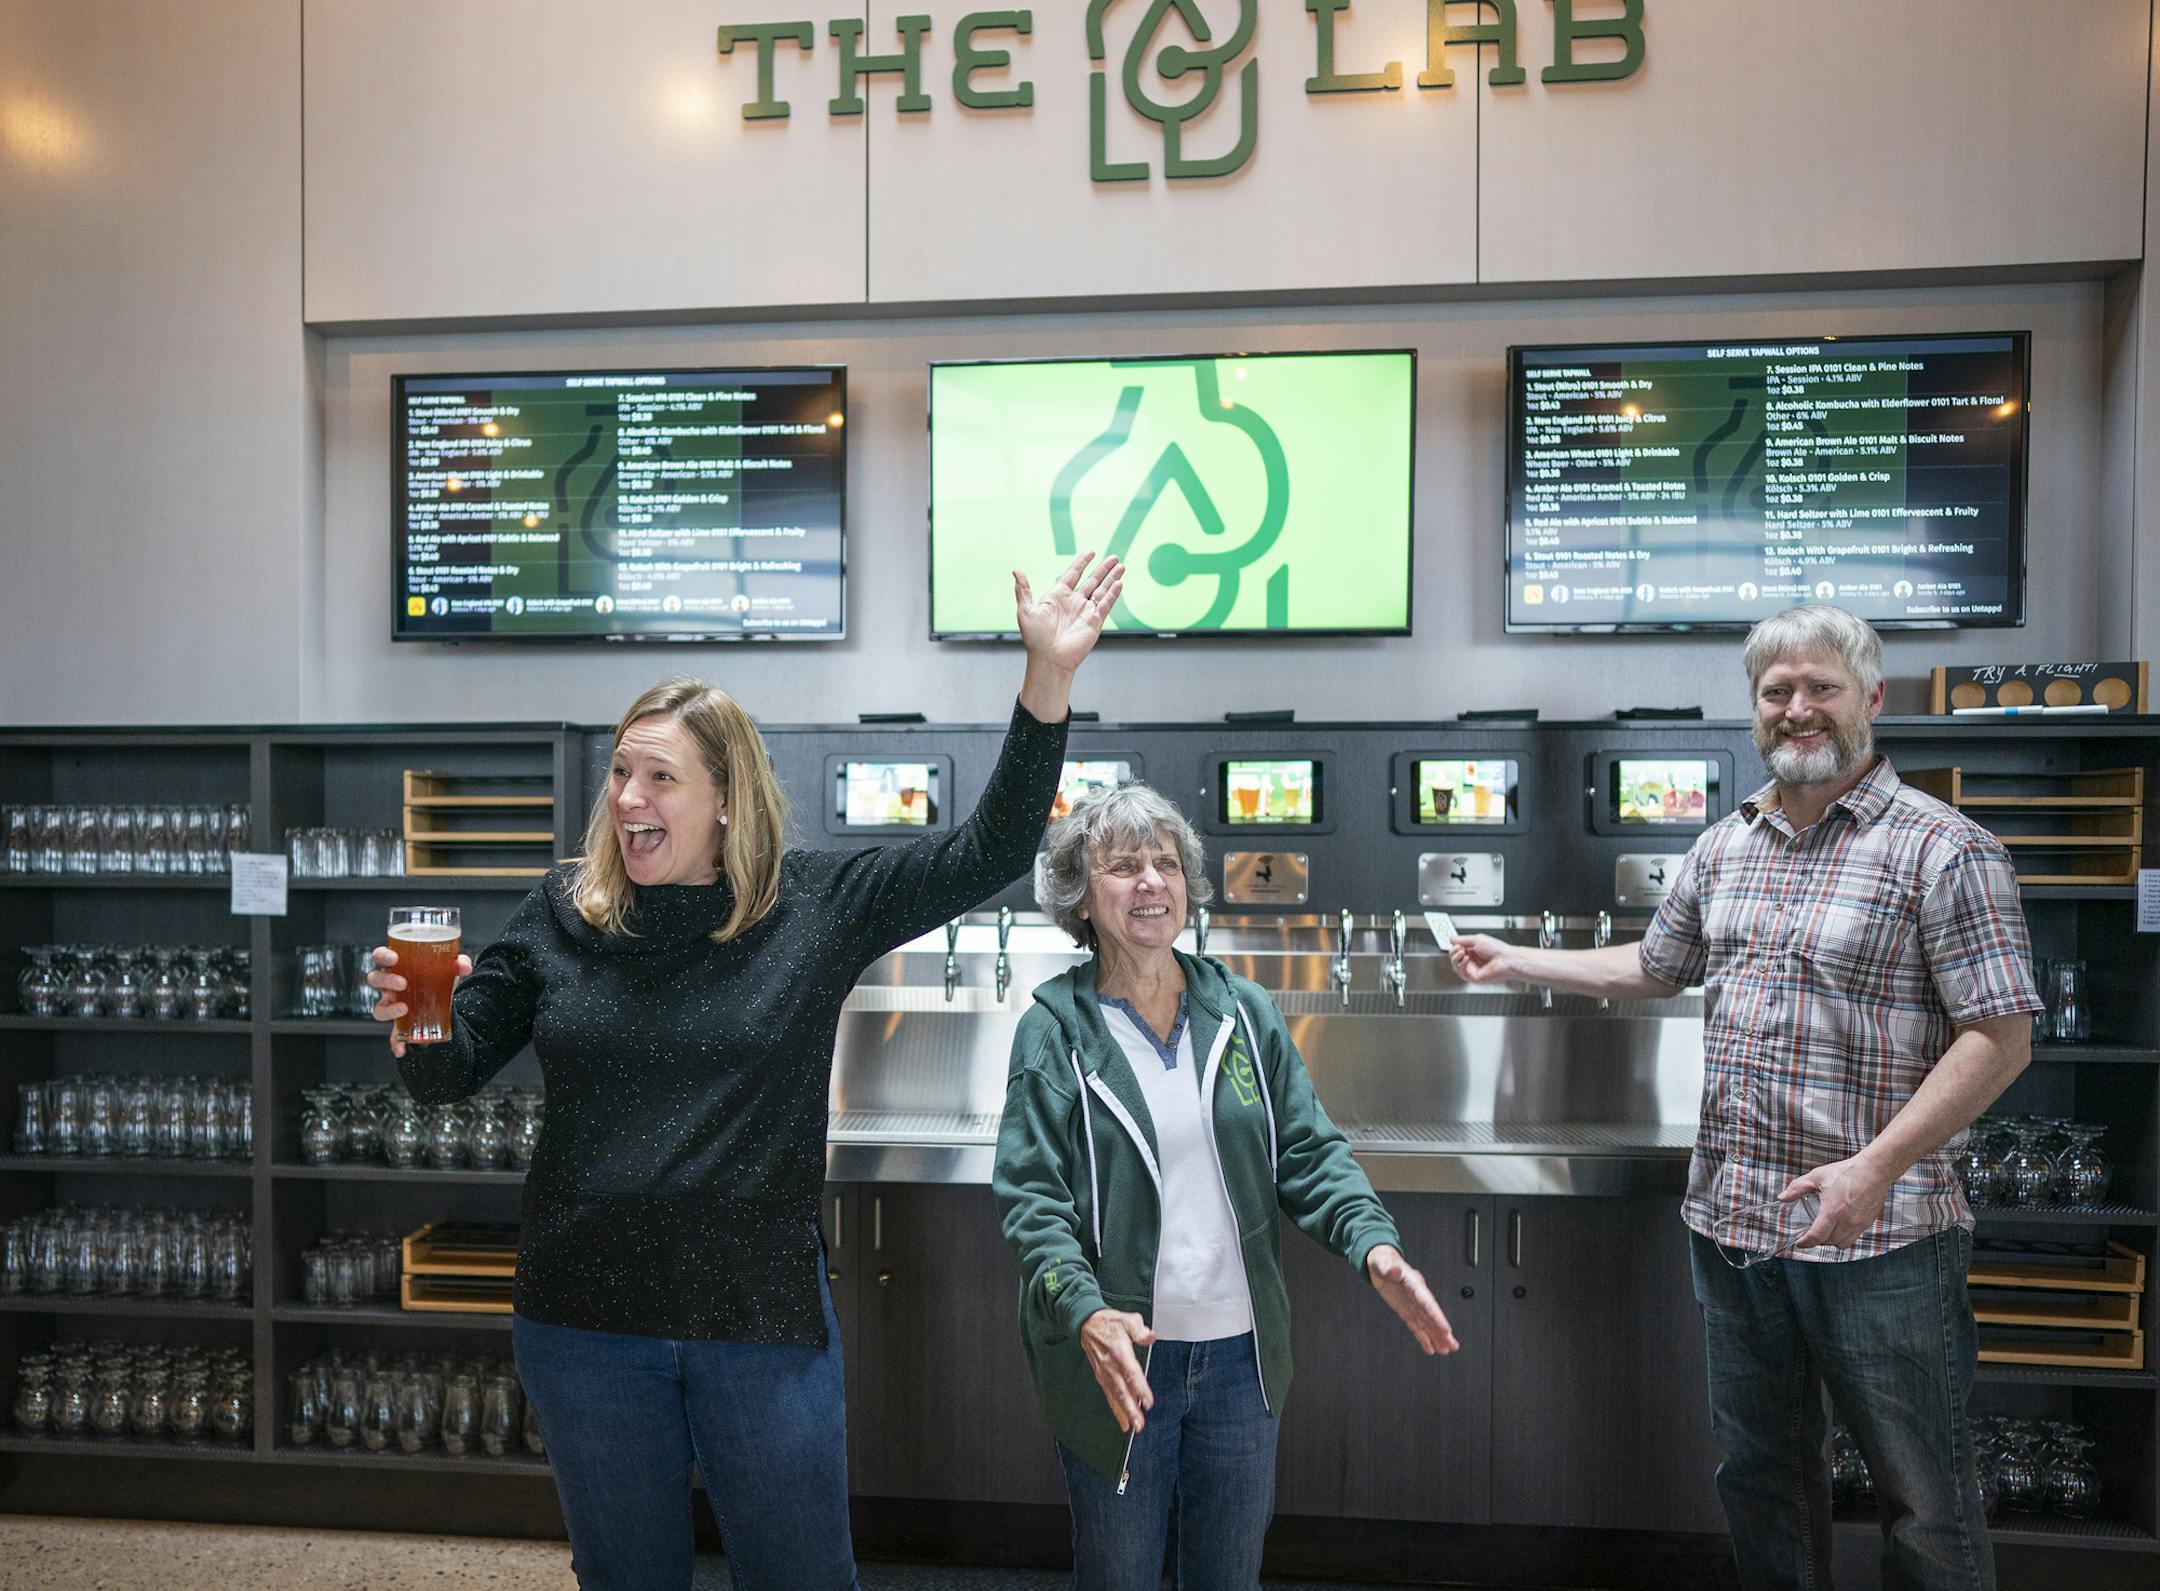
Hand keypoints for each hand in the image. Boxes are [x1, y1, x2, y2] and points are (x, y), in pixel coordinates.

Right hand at [366, 944, 472, 1060]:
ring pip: (379, 1008)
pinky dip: (396, 1043)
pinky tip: (401, 1049)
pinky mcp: (399, 1024)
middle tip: (403, 983)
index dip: (382, 956)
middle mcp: (390, 986)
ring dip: (388, 1010)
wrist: (441, 1001)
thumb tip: (464, 966)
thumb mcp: (446, 969)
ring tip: (404, 1009)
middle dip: (386, 980)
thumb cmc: (435, 979)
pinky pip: (392, 1035)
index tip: (393, 958)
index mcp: (397, 967)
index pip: (380, 957)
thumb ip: (456, 965)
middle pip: (375, 980)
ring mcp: (392, 1005)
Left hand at [1014, 552, 1121, 676]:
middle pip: (1092, 580)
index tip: (1091, 552)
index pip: (1073, 574)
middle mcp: (1073, 602)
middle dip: (1103, 569)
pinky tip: (1119, 582)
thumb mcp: (1026, 611)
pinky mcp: (1094, 622)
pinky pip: (1105, 604)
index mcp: (1057, 596)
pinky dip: (1113, 593)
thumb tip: (1016, 570)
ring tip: (1121, 565)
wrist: (1049, 660)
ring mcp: (1085, 611)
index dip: (1082, 562)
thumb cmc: (1035, 639)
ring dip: (1111, 577)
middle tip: (1114, 557)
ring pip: (1102, 590)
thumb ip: (1023, 590)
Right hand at [1078, 1307, 1155, 1433]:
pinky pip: (1109, 1395)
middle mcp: (1110, 1364)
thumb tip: (1150, 1337)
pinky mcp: (1101, 1376)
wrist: (1087, 1324)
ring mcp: (1104, 1372)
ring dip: (1123, 1412)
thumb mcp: (1127, 1319)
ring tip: (1132, 1427)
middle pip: (1121, 1389)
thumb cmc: (1110, 1322)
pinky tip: (1123, 1421)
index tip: (1148, 1403)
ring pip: (1114, 1395)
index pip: (1131, 1372)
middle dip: (1130, 1408)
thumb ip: (1139, 1329)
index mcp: (1119, 1350)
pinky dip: (1115, 1409)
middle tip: (1139, 1424)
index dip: (1139, 1388)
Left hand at [1366, 1245, 1458, 1354]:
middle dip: (1442, 1331)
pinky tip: (1430, 1348)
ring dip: (1436, 1337)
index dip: (1437, 1316)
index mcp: (1414, 1283)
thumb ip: (1389, 1267)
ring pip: (1427, 1324)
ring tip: (1446, 1350)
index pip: (1427, 1302)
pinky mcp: (1406, 1311)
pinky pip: (1416, 1326)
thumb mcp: (1383, 1261)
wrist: (1380, 1264)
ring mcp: (1413, 1305)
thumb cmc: (1383, 1261)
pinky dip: (1422, 1338)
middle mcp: (1417, 1296)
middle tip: (1452, 1345)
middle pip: (1431, 1316)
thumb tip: (1395, 1271)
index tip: (1446, 1328)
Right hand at [1449, 934, 1515, 985]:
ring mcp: (1472, 969)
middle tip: (1458, 947)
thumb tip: (1452, 939)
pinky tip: (1466, 959)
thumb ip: (1462, 939)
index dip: (1454, 947)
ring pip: (1455, 966)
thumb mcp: (1477, 939)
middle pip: (1455, 958)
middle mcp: (1472, 960)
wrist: (1506, 960)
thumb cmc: (1497, 949)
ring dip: (1455, 958)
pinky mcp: (1473, 977)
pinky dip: (1460, 965)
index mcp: (1474, 951)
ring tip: (1461, 952)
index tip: (1455, 943)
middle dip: (1453, 952)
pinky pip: (1461, 972)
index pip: (1458, 950)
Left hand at [1781, 1156, 1893, 1249]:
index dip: (1806, 1242)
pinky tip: (1839, 1227)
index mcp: (1833, 1211)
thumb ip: (1797, 1188)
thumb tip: (1783, 1197)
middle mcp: (1847, 1221)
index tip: (1799, 1243)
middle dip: (1817, 1240)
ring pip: (1843, 1243)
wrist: (1874, 1170)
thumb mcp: (1817, 1176)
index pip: (1817, 1236)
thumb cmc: (1848, 1172)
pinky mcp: (1868, 1223)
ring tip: (1825, 1232)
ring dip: (1831, 1241)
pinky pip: (1854, 1238)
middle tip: (1810, 1233)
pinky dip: (1844, 1237)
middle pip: (1829, 1241)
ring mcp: (1859, 1224)